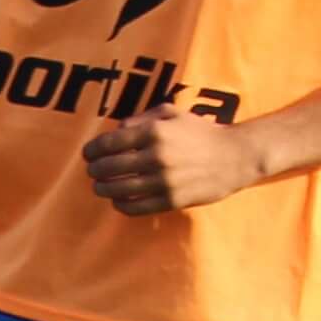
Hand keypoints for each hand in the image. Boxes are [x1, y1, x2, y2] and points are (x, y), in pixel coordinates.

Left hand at [83, 113, 267, 217]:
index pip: (109, 143)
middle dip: (95, 170)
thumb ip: (142, 119)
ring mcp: (163, 181)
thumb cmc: (200, 132)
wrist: (233, 156)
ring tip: (100, 186)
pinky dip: (120, 205)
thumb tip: (116, 131)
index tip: (88, 154)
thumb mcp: (172, 113)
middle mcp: (156, 156)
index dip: (92, 151)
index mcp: (154, 132)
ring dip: (103, 189)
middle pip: (109, 167)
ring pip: (118, 189)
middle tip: (92, 171)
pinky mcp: (170, 200)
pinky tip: (117, 200)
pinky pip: (135, 207)